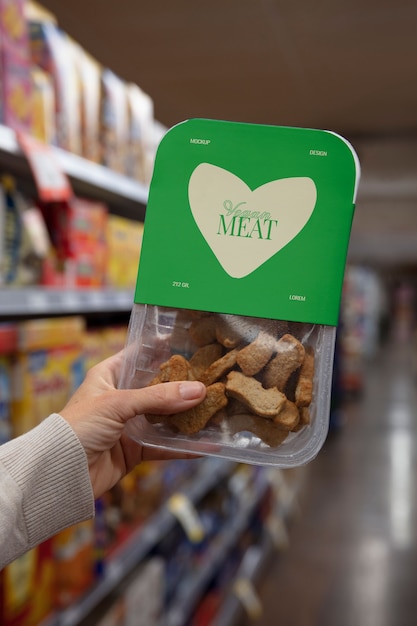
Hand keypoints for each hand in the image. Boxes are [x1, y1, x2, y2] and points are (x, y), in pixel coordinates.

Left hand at [59, 351, 205, 498]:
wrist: (58, 473)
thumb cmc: (76, 427)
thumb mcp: (116, 404)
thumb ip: (158, 398)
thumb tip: (197, 391)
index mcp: (108, 376)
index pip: (137, 355)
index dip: (160, 348)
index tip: (187, 342)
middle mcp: (120, 398)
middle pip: (158, 387)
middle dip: (183, 385)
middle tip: (211, 377)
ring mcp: (128, 424)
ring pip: (165, 417)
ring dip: (187, 416)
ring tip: (215, 408)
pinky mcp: (134, 450)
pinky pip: (164, 446)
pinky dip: (184, 446)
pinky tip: (206, 444)